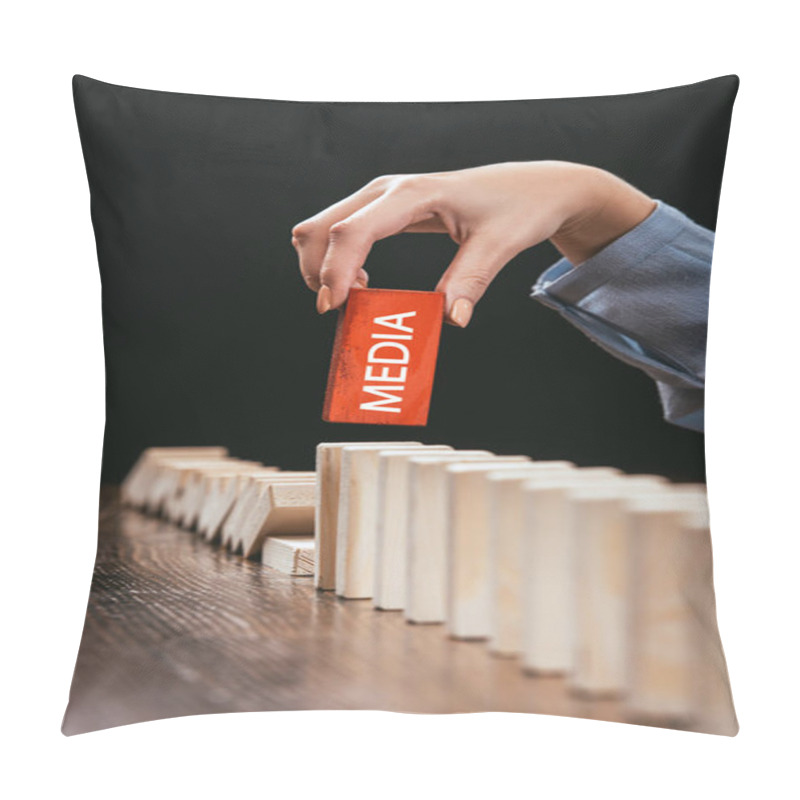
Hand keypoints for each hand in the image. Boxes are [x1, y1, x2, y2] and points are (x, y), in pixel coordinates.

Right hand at [291, 161, 655, 325]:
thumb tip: (449, 319)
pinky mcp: (383, 208)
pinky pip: (339, 232)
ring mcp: (381, 197)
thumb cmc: (518, 207)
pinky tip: (364, 281)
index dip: (335, 270)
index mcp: (413, 194)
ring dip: (323, 267)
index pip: (353, 230)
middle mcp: (387, 190)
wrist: (532, 186)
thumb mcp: (499, 244)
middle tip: (344, 312)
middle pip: (321, 227)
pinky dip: (335, 261)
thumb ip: (471, 279)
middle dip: (318, 273)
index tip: (336, 308)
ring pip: (322, 228)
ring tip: (356, 298)